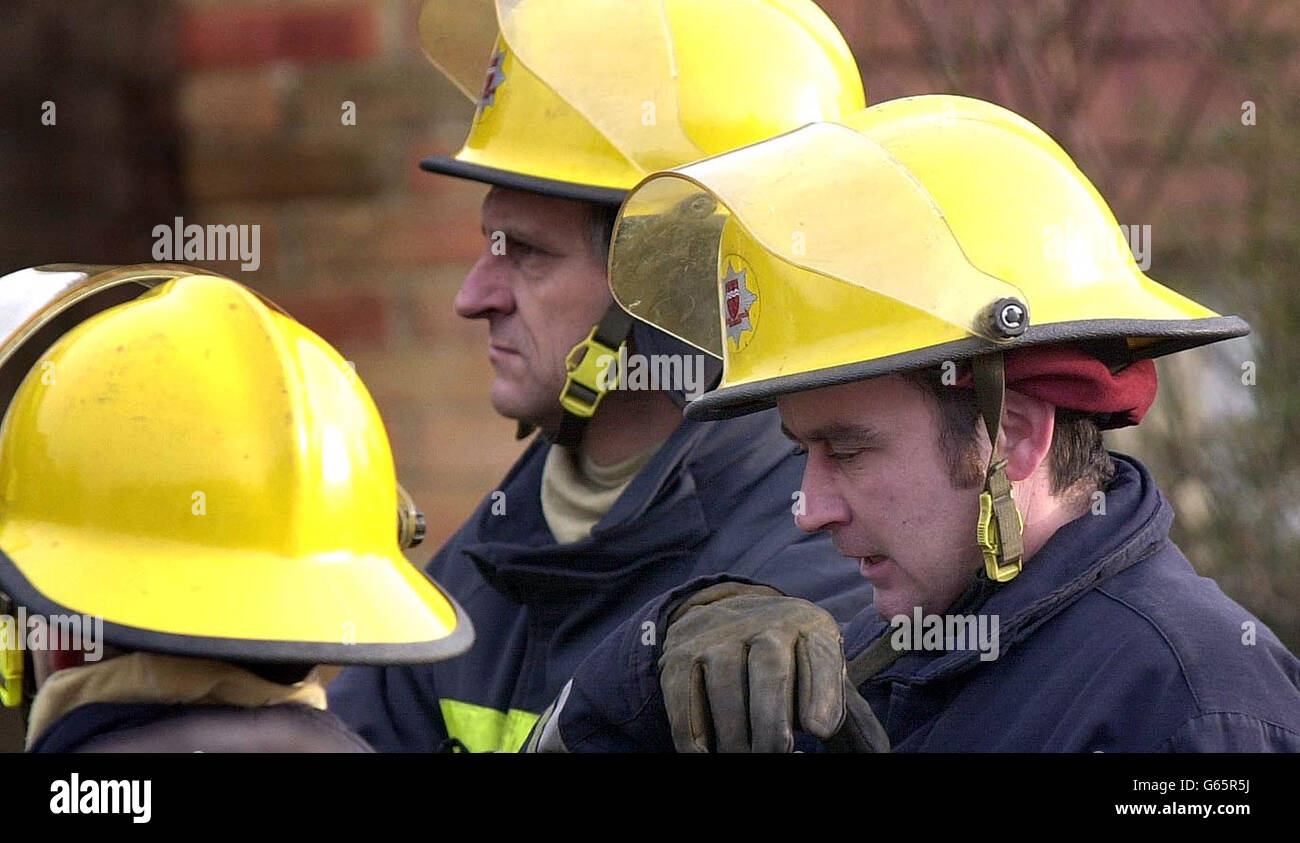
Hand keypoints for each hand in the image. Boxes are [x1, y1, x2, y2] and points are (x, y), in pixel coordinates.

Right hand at [658, 582, 886, 752]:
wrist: (724, 614)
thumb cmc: (788, 659)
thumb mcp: (820, 669)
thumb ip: (844, 709)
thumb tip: (878, 754)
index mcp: (809, 626)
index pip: (820, 655)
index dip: (822, 692)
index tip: (822, 729)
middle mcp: (763, 622)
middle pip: (770, 671)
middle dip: (773, 723)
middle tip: (779, 754)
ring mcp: (716, 636)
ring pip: (725, 690)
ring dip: (736, 739)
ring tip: (747, 757)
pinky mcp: (679, 655)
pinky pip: (684, 701)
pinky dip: (695, 738)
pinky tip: (711, 754)